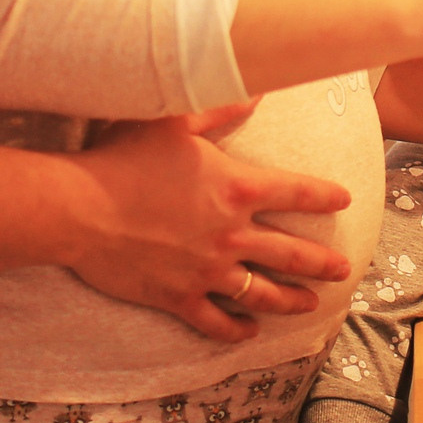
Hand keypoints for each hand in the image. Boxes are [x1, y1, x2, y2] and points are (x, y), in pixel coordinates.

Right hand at [61, 104, 352, 342]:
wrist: (79, 207)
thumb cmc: (123, 156)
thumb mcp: (174, 119)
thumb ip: (220, 107)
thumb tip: (256, 90)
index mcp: (236, 188)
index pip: (297, 193)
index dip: (324, 196)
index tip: (344, 200)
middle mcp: (230, 234)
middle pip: (291, 253)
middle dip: (322, 262)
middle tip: (343, 269)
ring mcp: (206, 271)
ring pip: (262, 292)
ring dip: (291, 300)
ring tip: (312, 304)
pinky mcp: (178, 297)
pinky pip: (216, 321)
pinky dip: (236, 329)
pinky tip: (249, 331)